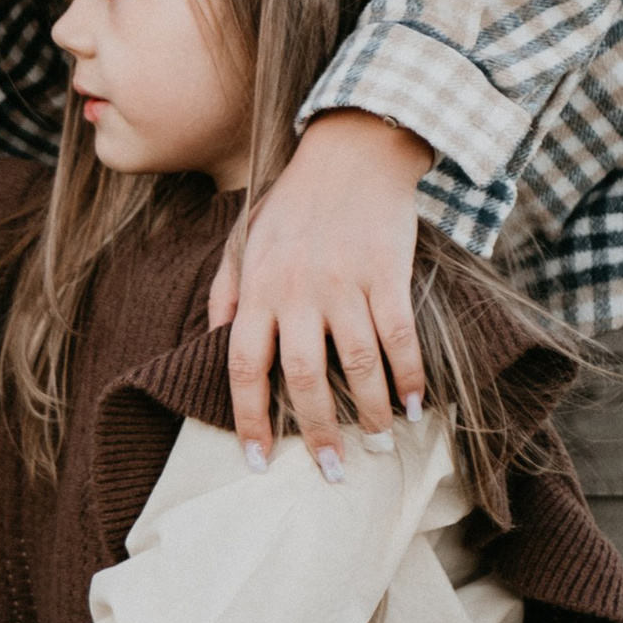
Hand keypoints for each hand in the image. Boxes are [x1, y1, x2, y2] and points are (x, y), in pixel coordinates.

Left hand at [210, 110, 429, 466]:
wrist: (352, 151)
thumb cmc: (293, 202)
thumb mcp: (243, 240)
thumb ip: (225, 292)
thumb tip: (208, 341)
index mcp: (257, 288)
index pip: (243, 366)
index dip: (248, 419)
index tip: (256, 462)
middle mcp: (296, 291)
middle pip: (301, 378)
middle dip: (315, 432)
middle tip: (331, 470)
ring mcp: (344, 283)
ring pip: (356, 364)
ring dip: (368, 412)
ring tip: (377, 442)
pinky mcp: (387, 273)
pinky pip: (399, 336)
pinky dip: (408, 376)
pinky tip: (414, 405)